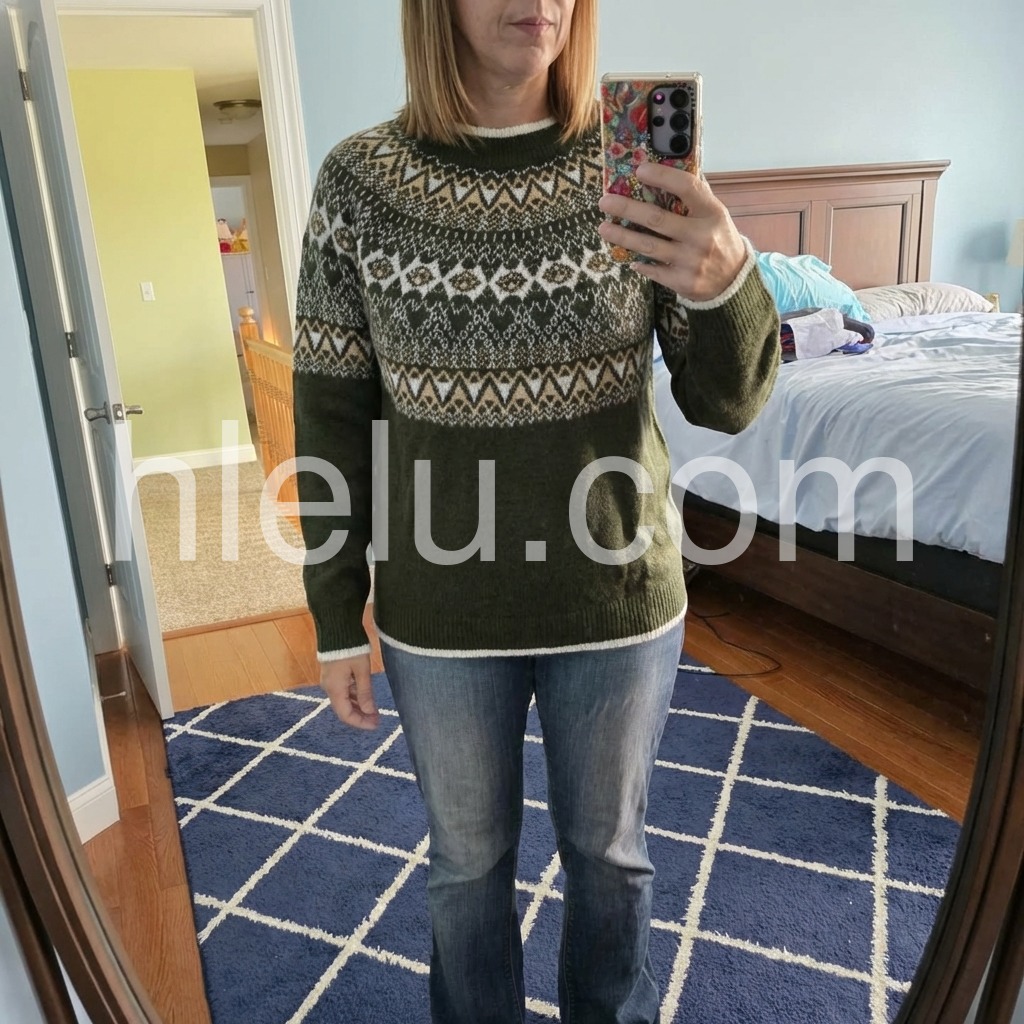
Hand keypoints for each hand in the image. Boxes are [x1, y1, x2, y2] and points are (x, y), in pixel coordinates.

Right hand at [320, 655, 379, 729]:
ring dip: (359, 707)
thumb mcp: (362, 670)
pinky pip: (343, 691)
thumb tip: (370, 712)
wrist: (337, 628)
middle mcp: (330, 688)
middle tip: (378, 719)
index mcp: (335, 689)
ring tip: (375, 710)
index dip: (361, 723)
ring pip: (344, 701)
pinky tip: (366, 697)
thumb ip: (365, 692)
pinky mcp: (333, 675)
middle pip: (344, 710)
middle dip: (361, 716)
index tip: (376, 725)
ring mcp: (330, 681)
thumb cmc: (351, 649)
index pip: (346, 715)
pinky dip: (355, 697)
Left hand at [597, 161, 747, 302]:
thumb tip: (669, 169)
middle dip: (627, 208)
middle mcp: (701, 236)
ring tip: (604, 228)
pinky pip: (653, 270)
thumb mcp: (715, 214)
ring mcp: (691, 261)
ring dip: (623, 236)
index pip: (686, 188)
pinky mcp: (683, 282)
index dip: (662, 177)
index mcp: (711, 212)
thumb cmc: (718, 239)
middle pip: (657, 219)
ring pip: (649, 246)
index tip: (639, 170)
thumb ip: (695, 195)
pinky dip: (639, 263)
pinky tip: (628, 257)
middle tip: (605, 202)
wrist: (734, 280)